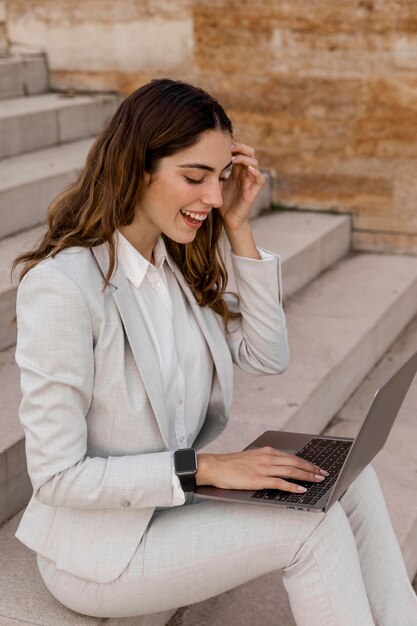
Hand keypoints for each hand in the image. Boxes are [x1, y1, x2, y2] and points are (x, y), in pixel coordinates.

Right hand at [196, 447, 328, 492]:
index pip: (292, 457)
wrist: (215, 466)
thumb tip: (280, 467)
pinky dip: (292, 486)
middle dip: (312, 469)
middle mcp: (267, 457)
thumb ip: (266, 460)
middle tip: (324, 474)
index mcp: (266, 451)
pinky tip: (301, 490)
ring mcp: (263, 468)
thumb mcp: (252, 457)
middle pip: (295, 463)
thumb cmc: (232, 464)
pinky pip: (280, 483)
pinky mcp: (258, 479)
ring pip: (291, 471)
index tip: (317, 467)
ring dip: (307, 476)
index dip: (307, 463)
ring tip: (318, 481)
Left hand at [218, 141, 265, 231]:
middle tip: (230, 148)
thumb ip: (213, 173)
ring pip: (255, 163)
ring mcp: (250, 182)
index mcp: (236, 171)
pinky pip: (260, 179)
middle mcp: (244, 174)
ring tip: (234, 159)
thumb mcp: (215, 185)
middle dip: (241, 148)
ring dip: (245, 158)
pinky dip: (256, 173)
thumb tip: (203, 161)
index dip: (234, 146)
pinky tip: (247, 169)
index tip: (222, 145)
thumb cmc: (222, 203)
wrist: (228, 220)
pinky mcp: (253, 192)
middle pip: (250, 153)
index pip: (240, 152)